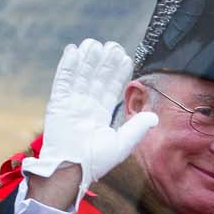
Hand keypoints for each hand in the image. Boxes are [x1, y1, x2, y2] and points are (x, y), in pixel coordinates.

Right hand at [23, 39, 152, 198]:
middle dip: (103, 62)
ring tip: (94, 43)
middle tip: (111, 44)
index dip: (117, 72)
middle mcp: (86, 106)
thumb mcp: (122, 144)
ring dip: (87, 59)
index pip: (110, 87)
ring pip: (81, 75)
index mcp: (100, 114)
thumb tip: (155, 116)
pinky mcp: (58, 103)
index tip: (124, 56)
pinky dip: (68, 65)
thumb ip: (137, 128)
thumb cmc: (96, 162)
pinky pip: (63, 80)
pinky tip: (74, 50)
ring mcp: (72, 103)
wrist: (72, 170)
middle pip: (96, 78)